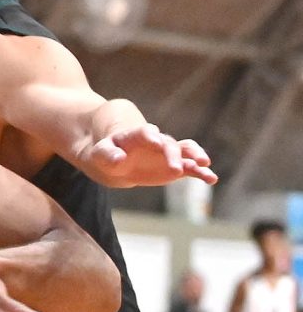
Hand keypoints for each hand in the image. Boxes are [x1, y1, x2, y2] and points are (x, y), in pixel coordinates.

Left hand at [84, 120, 215, 188]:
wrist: (114, 157)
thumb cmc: (105, 152)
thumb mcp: (100, 153)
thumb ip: (108, 155)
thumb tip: (119, 160)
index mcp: (134, 135)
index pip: (144, 132)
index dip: (150, 136)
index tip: (156, 141)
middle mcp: (155, 141)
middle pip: (166, 144)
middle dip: (171, 154)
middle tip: (176, 167)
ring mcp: (166, 152)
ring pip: (183, 150)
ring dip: (194, 156)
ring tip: (204, 164)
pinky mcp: (174, 164)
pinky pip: (190, 166)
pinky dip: (200, 172)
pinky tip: (211, 179)